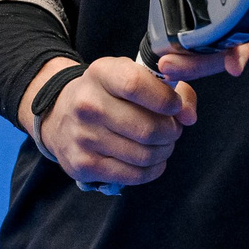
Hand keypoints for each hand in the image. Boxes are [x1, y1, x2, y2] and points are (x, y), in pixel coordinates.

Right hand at [27, 54, 197, 188]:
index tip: (174, 106)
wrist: (59, 115)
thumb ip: (172, 89)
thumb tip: (189, 116)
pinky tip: (151, 160)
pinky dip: (152, 169)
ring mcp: (83, 137)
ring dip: (164, 151)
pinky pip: (134, 175)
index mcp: (101, 74)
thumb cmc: (108, 94)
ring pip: (145, 155)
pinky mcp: (84, 165)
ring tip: (162, 144)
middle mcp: (87, 105)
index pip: (136, 85)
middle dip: (172, 132)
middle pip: (147, 128)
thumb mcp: (132, 76)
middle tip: (172, 129)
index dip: (165, 99)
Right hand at [122, 0, 248, 80]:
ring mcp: (241, 34)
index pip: (177, 45)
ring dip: (203, 62)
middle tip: (165, 64)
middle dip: (182, 63)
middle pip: (198, 56)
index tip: (149, 58)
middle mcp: (222, 36)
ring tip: (186, 64)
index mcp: (204, 27)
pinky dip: (240, 55)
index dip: (163, 55)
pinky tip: (234, 63)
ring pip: (219, 55)